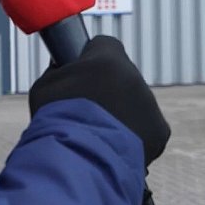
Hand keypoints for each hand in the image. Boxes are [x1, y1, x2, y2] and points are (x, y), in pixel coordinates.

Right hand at [28, 35, 169, 165]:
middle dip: (107, 90)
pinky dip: (134, 137)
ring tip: (97, 135)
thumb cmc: (55, 121)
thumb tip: (63, 69)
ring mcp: (150, 104)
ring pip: (136, 103)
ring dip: (120, 114)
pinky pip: (147, 129)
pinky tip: (114, 147)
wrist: (78, 159)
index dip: (90, 59)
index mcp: (107, 58)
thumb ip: (58, 72)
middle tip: (86, 112)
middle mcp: (135, 76)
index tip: (80, 75)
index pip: (104, 45)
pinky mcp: (160, 131)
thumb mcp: (45, 87)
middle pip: (122, 76)